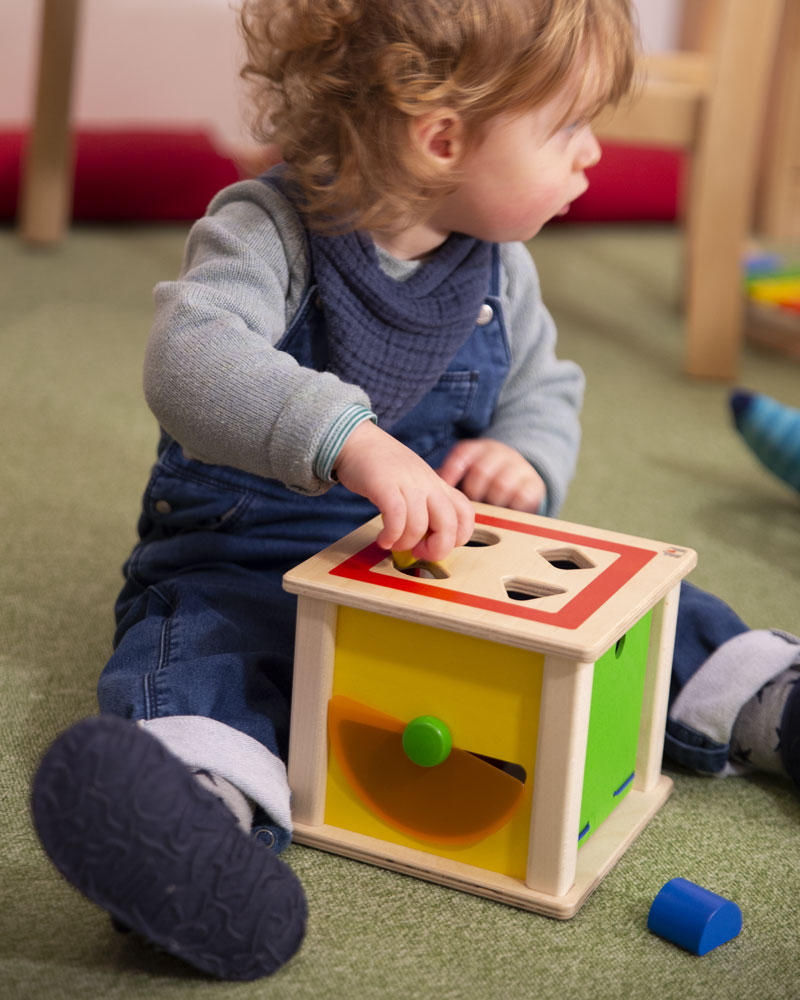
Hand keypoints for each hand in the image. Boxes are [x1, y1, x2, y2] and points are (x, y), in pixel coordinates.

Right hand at [333, 421, 474, 561]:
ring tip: (393, 543)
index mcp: (437, 484)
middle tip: (419, 553)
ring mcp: (407, 483)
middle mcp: (427, 483)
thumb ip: (425, 505)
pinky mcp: (384, 485)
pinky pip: (396, 517)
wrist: (358, 441)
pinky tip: (383, 538)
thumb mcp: (414, 482)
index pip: (466, 513)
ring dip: (406, 543)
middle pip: (449, 524)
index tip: (438, 544)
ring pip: (420, 525)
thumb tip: (427, 541)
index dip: (458, 537)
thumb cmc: (384, 467)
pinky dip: (391, 535)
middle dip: (437, 548)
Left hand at [438, 438, 545, 512]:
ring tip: (487, 509)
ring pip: (501, 485)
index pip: (463, 453)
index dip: (451, 470)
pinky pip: (522, 497)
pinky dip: (510, 507)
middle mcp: (501, 453)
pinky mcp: (534, 484)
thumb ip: (449, 479)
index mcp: (480, 448)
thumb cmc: (486, 478)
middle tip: (468, 505)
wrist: (523, 474)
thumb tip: (426, 492)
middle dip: (473, 491)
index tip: (444, 487)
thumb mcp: (468, 471)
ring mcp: (520, 467)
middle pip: (481, 471)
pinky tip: (504, 512)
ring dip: (490, 501)